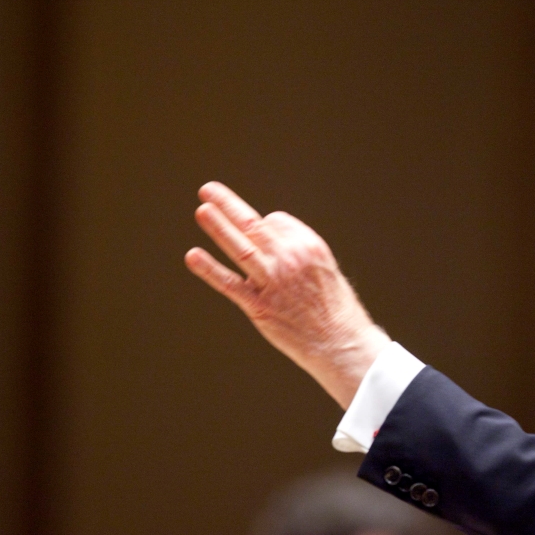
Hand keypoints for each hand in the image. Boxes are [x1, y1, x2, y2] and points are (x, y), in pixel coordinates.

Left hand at [184, 181, 389, 407]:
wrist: (341, 343)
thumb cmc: (334, 308)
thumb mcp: (324, 268)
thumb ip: (297, 252)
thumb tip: (268, 237)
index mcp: (308, 245)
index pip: (275, 221)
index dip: (263, 225)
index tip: (257, 229)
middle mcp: (290, 258)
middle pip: (253, 225)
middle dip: (228, 205)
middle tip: (208, 190)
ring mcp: (273, 282)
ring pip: (240, 247)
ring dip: (218, 226)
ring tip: (202, 210)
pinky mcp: (259, 307)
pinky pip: (230, 284)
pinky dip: (209, 269)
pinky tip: (193, 256)